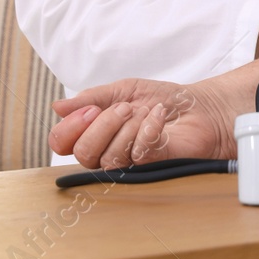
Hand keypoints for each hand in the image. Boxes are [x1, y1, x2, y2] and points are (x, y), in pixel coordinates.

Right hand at [50, 77, 234, 168]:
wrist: (200, 106)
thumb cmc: (163, 100)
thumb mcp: (124, 90)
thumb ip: (92, 98)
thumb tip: (57, 106)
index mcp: (95, 133)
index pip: (62, 143)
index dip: (69, 128)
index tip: (91, 109)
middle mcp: (108, 153)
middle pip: (83, 154)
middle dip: (103, 125)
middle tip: (126, 107)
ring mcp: (129, 164)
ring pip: (109, 159)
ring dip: (129, 127)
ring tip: (144, 111)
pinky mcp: (152, 168)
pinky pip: (138, 155)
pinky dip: (149, 129)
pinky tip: (158, 117)